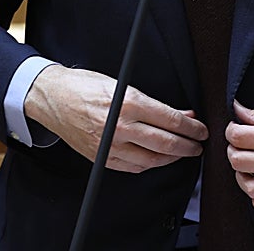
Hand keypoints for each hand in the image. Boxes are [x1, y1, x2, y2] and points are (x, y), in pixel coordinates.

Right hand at [24, 64, 206, 172]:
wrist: (52, 97)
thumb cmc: (85, 85)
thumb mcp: (123, 85)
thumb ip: (154, 103)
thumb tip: (182, 114)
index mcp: (129, 103)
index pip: (171, 120)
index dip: (192, 128)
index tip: (202, 129)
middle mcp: (121, 127)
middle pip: (166, 143)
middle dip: (188, 146)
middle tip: (199, 145)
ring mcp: (110, 146)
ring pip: (152, 160)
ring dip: (172, 158)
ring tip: (183, 152)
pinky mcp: (102, 158)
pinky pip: (133, 167)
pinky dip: (150, 165)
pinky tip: (158, 159)